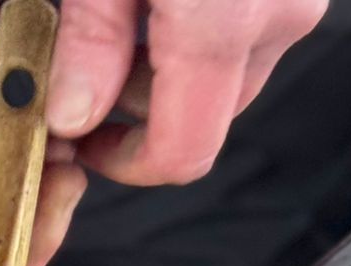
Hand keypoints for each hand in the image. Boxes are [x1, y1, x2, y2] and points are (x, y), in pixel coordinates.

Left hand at [49, 0, 329, 184]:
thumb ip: (90, 39)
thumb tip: (73, 116)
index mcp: (222, 23)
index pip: (182, 153)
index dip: (125, 164)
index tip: (82, 142)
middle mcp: (276, 18)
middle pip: (205, 118)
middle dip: (140, 106)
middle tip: (83, 67)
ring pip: (228, 75)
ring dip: (171, 63)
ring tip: (124, 11)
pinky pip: (251, 28)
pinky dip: (204, 24)